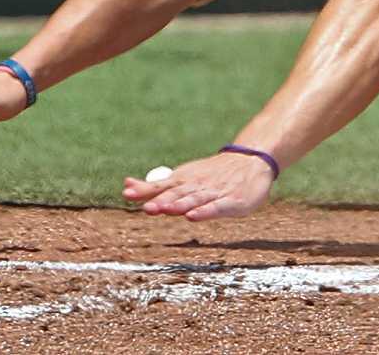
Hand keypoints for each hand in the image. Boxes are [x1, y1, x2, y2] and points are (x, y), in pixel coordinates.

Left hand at [123, 149, 277, 220]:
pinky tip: (193, 216)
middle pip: (177, 193)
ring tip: (166, 209)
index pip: (161, 185)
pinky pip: (217, 207)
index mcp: (184, 179)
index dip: (145, 190)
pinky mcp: (232, 201)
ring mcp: (215, 192)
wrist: (252, 161)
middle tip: (147, 207)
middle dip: (162, 200)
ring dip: (180, 204)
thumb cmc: (212, 173)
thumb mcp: (183, 176)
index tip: (128, 194)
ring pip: (195, 199)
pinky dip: (204, 211)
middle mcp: (198, 184)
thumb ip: (155, 186)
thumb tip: (126, 186)